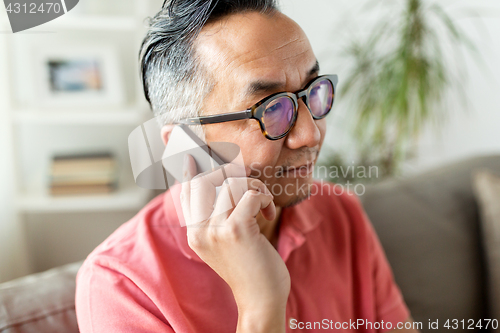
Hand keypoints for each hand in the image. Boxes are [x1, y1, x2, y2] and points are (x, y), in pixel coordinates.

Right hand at [181, 154, 289, 331]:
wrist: (260, 298)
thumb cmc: (248, 266)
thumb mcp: (224, 242)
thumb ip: (217, 215)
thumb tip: (221, 182)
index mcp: (194, 232)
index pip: (188, 189)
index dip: (194, 170)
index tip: (196, 157)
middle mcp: (200, 229)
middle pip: (208, 179)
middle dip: (233, 174)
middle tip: (251, 185)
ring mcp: (216, 229)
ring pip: (233, 183)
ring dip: (255, 186)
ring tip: (262, 203)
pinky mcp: (237, 230)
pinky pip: (251, 193)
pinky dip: (264, 196)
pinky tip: (267, 211)